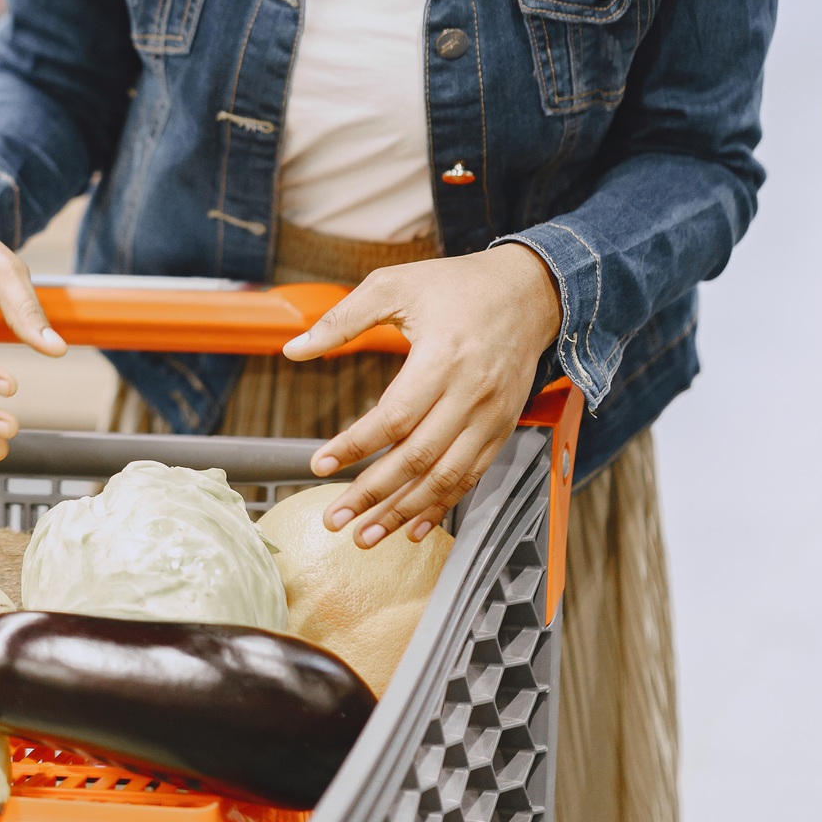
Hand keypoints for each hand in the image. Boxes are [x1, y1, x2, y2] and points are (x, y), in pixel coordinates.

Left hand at [283, 243, 561, 547]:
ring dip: (403, 511)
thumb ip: (341, 319)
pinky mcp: (502, 427)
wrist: (529, 291)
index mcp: (442, 357)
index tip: (319, 465)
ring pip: (446, 476)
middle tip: (334, 519)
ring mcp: (491, 415)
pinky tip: (413, 526)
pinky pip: (471, 476)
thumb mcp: (394, 285)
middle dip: (373, 494)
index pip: (394, 416)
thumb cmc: (455, 285)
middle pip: (418, 457)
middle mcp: (471, 392)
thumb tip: (292, 350)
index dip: (354, 446)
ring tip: (365, 536)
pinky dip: (442, 505)